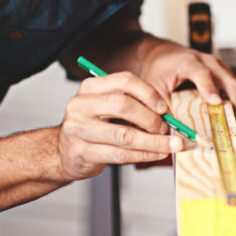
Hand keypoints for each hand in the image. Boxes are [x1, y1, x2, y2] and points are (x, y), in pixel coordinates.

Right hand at [57, 71, 184, 180]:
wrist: (64, 152)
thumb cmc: (94, 127)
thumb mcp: (108, 108)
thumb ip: (133, 105)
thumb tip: (167, 115)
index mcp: (91, 87)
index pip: (125, 81)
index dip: (149, 94)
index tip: (165, 108)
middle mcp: (81, 105)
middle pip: (124, 106)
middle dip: (151, 119)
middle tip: (166, 128)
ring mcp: (78, 129)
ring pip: (124, 135)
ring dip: (154, 142)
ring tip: (171, 145)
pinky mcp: (82, 152)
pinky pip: (120, 154)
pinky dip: (144, 155)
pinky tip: (157, 154)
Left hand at [138, 40, 235, 123]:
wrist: (164, 53)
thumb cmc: (159, 69)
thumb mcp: (154, 86)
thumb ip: (164, 106)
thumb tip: (172, 132)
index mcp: (188, 62)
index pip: (202, 73)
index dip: (209, 88)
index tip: (215, 103)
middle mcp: (209, 62)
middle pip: (229, 82)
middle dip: (235, 105)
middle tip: (233, 128)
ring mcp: (219, 68)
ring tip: (235, 129)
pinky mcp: (224, 75)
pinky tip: (232, 121)